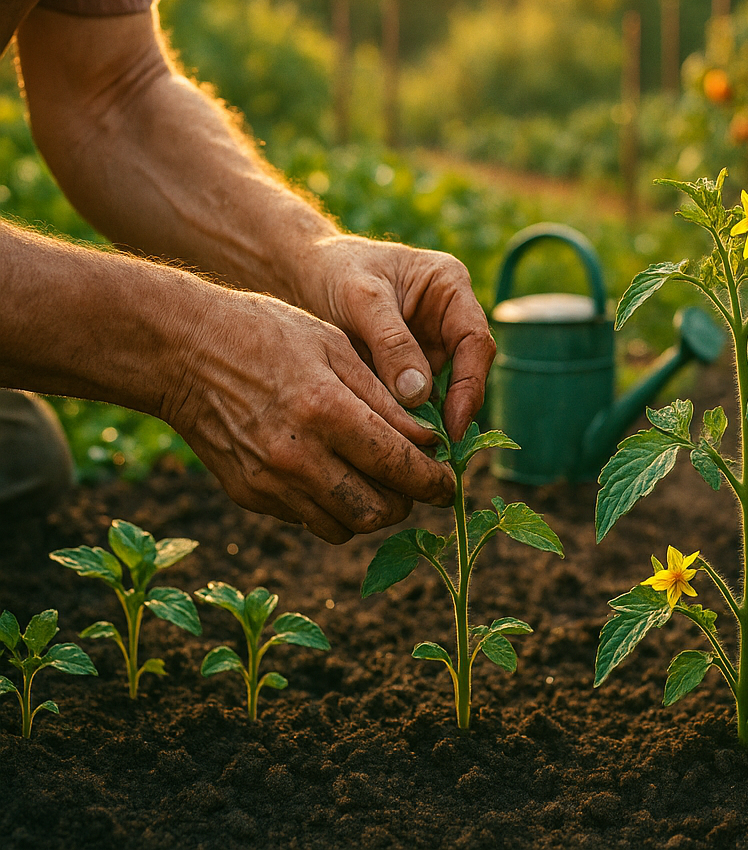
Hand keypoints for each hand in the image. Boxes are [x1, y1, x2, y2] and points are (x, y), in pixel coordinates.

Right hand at [164, 288, 455, 543]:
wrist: (183, 352)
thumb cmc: (268, 336)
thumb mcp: (337, 348)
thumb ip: (386, 399)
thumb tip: (430, 442)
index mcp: (326, 411)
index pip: (400, 467)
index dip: (434, 482)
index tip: (449, 482)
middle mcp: (297, 456)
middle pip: (377, 510)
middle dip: (408, 501)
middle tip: (418, 483)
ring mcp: (269, 481)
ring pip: (345, 526)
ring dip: (372, 511)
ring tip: (382, 483)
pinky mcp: (249, 495)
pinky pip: (309, 520)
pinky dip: (334, 509)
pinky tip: (337, 477)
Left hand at [300, 236, 495, 439]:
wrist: (303, 271)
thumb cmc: (335, 270)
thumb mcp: (361, 298)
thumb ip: (391, 342)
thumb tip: (418, 395)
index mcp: (451, 287)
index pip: (475, 340)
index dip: (470, 384)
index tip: (453, 422)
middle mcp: (449, 318)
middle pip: (466, 370)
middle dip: (454, 409)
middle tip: (437, 448)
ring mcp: (431, 344)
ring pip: (442, 390)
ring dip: (431, 419)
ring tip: (415, 451)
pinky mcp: (409, 366)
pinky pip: (415, 398)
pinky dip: (407, 418)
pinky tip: (396, 440)